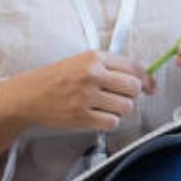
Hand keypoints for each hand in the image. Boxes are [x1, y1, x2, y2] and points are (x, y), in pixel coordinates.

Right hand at [0, 50, 156, 132]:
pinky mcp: (82, 117)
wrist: (30, 95)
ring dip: (120, 109)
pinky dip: (109, 121)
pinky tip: (97, 115)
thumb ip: (112, 67)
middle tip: (121, 96)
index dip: (146, 79)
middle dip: (132, 95)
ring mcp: (87, 96)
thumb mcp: (83, 62)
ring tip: (105, 105)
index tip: (150, 86)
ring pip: (126, 106)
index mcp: (94, 57)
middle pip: (133, 87)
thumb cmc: (56, 78)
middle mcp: (92, 75)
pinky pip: (112, 122)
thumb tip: (145, 81)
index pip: (133, 67)